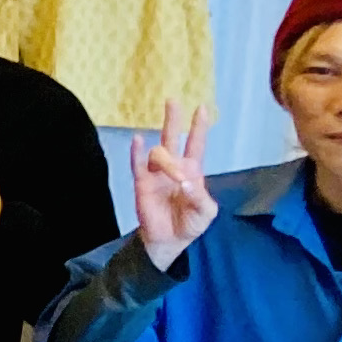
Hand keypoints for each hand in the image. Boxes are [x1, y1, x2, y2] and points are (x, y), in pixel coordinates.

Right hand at [131, 103, 217, 266]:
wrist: (169, 240)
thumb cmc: (190, 223)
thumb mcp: (206, 212)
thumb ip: (200, 197)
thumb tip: (185, 183)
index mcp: (192, 171)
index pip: (196, 144)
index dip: (199, 127)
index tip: (202, 108)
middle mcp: (174, 167)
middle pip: (172, 137)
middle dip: (172, 119)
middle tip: (172, 101)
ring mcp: (156, 174)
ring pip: (158, 153)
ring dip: (167, 161)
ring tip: (172, 177)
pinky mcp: (142, 183)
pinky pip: (137, 164)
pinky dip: (136, 152)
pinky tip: (137, 140)